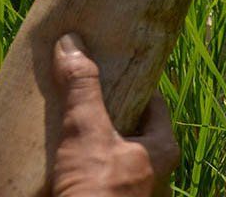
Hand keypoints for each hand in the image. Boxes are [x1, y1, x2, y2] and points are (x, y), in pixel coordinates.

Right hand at [51, 33, 179, 196]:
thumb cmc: (97, 191)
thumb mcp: (87, 133)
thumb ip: (81, 90)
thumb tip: (71, 43)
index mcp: (163, 149)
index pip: (153, 104)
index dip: (131, 87)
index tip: (109, 72)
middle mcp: (156, 173)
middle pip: (132, 131)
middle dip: (108, 117)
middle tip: (82, 99)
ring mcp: (135, 193)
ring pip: (115, 158)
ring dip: (94, 146)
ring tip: (67, 128)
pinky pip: (99, 181)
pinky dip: (83, 171)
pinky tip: (62, 164)